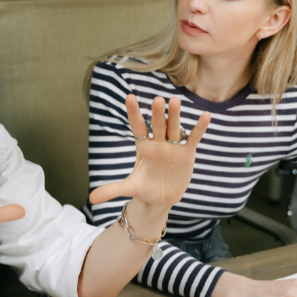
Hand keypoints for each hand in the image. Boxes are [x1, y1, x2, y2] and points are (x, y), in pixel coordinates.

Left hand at [89, 94, 210, 210]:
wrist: (161, 199)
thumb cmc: (144, 189)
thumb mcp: (129, 188)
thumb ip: (111, 190)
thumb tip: (90, 199)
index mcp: (142, 147)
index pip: (137, 127)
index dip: (133, 113)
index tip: (129, 97)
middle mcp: (158, 143)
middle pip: (157, 125)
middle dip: (157, 113)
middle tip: (158, 100)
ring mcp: (173, 147)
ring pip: (174, 128)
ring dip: (175, 115)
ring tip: (175, 101)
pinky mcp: (187, 154)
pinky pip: (193, 138)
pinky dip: (199, 128)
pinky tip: (205, 115)